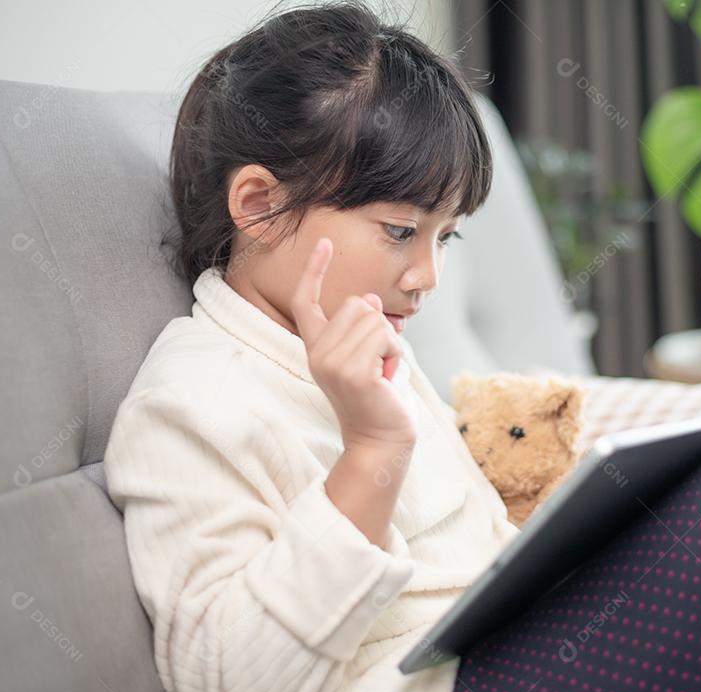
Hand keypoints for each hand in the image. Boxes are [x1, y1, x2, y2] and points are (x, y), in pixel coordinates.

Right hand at [291, 237, 416, 450]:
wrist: (380, 440)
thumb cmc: (378, 399)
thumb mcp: (369, 357)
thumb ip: (364, 328)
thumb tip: (372, 300)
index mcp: (317, 348)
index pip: (306, 302)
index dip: (314, 271)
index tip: (325, 243)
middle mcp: (318, 354)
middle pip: (358, 305)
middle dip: (379, 328)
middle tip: (378, 364)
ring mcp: (332, 363)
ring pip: (374, 320)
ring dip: (389, 345)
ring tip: (382, 373)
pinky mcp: (353, 372)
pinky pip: (385, 338)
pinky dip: (394, 356)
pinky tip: (386, 380)